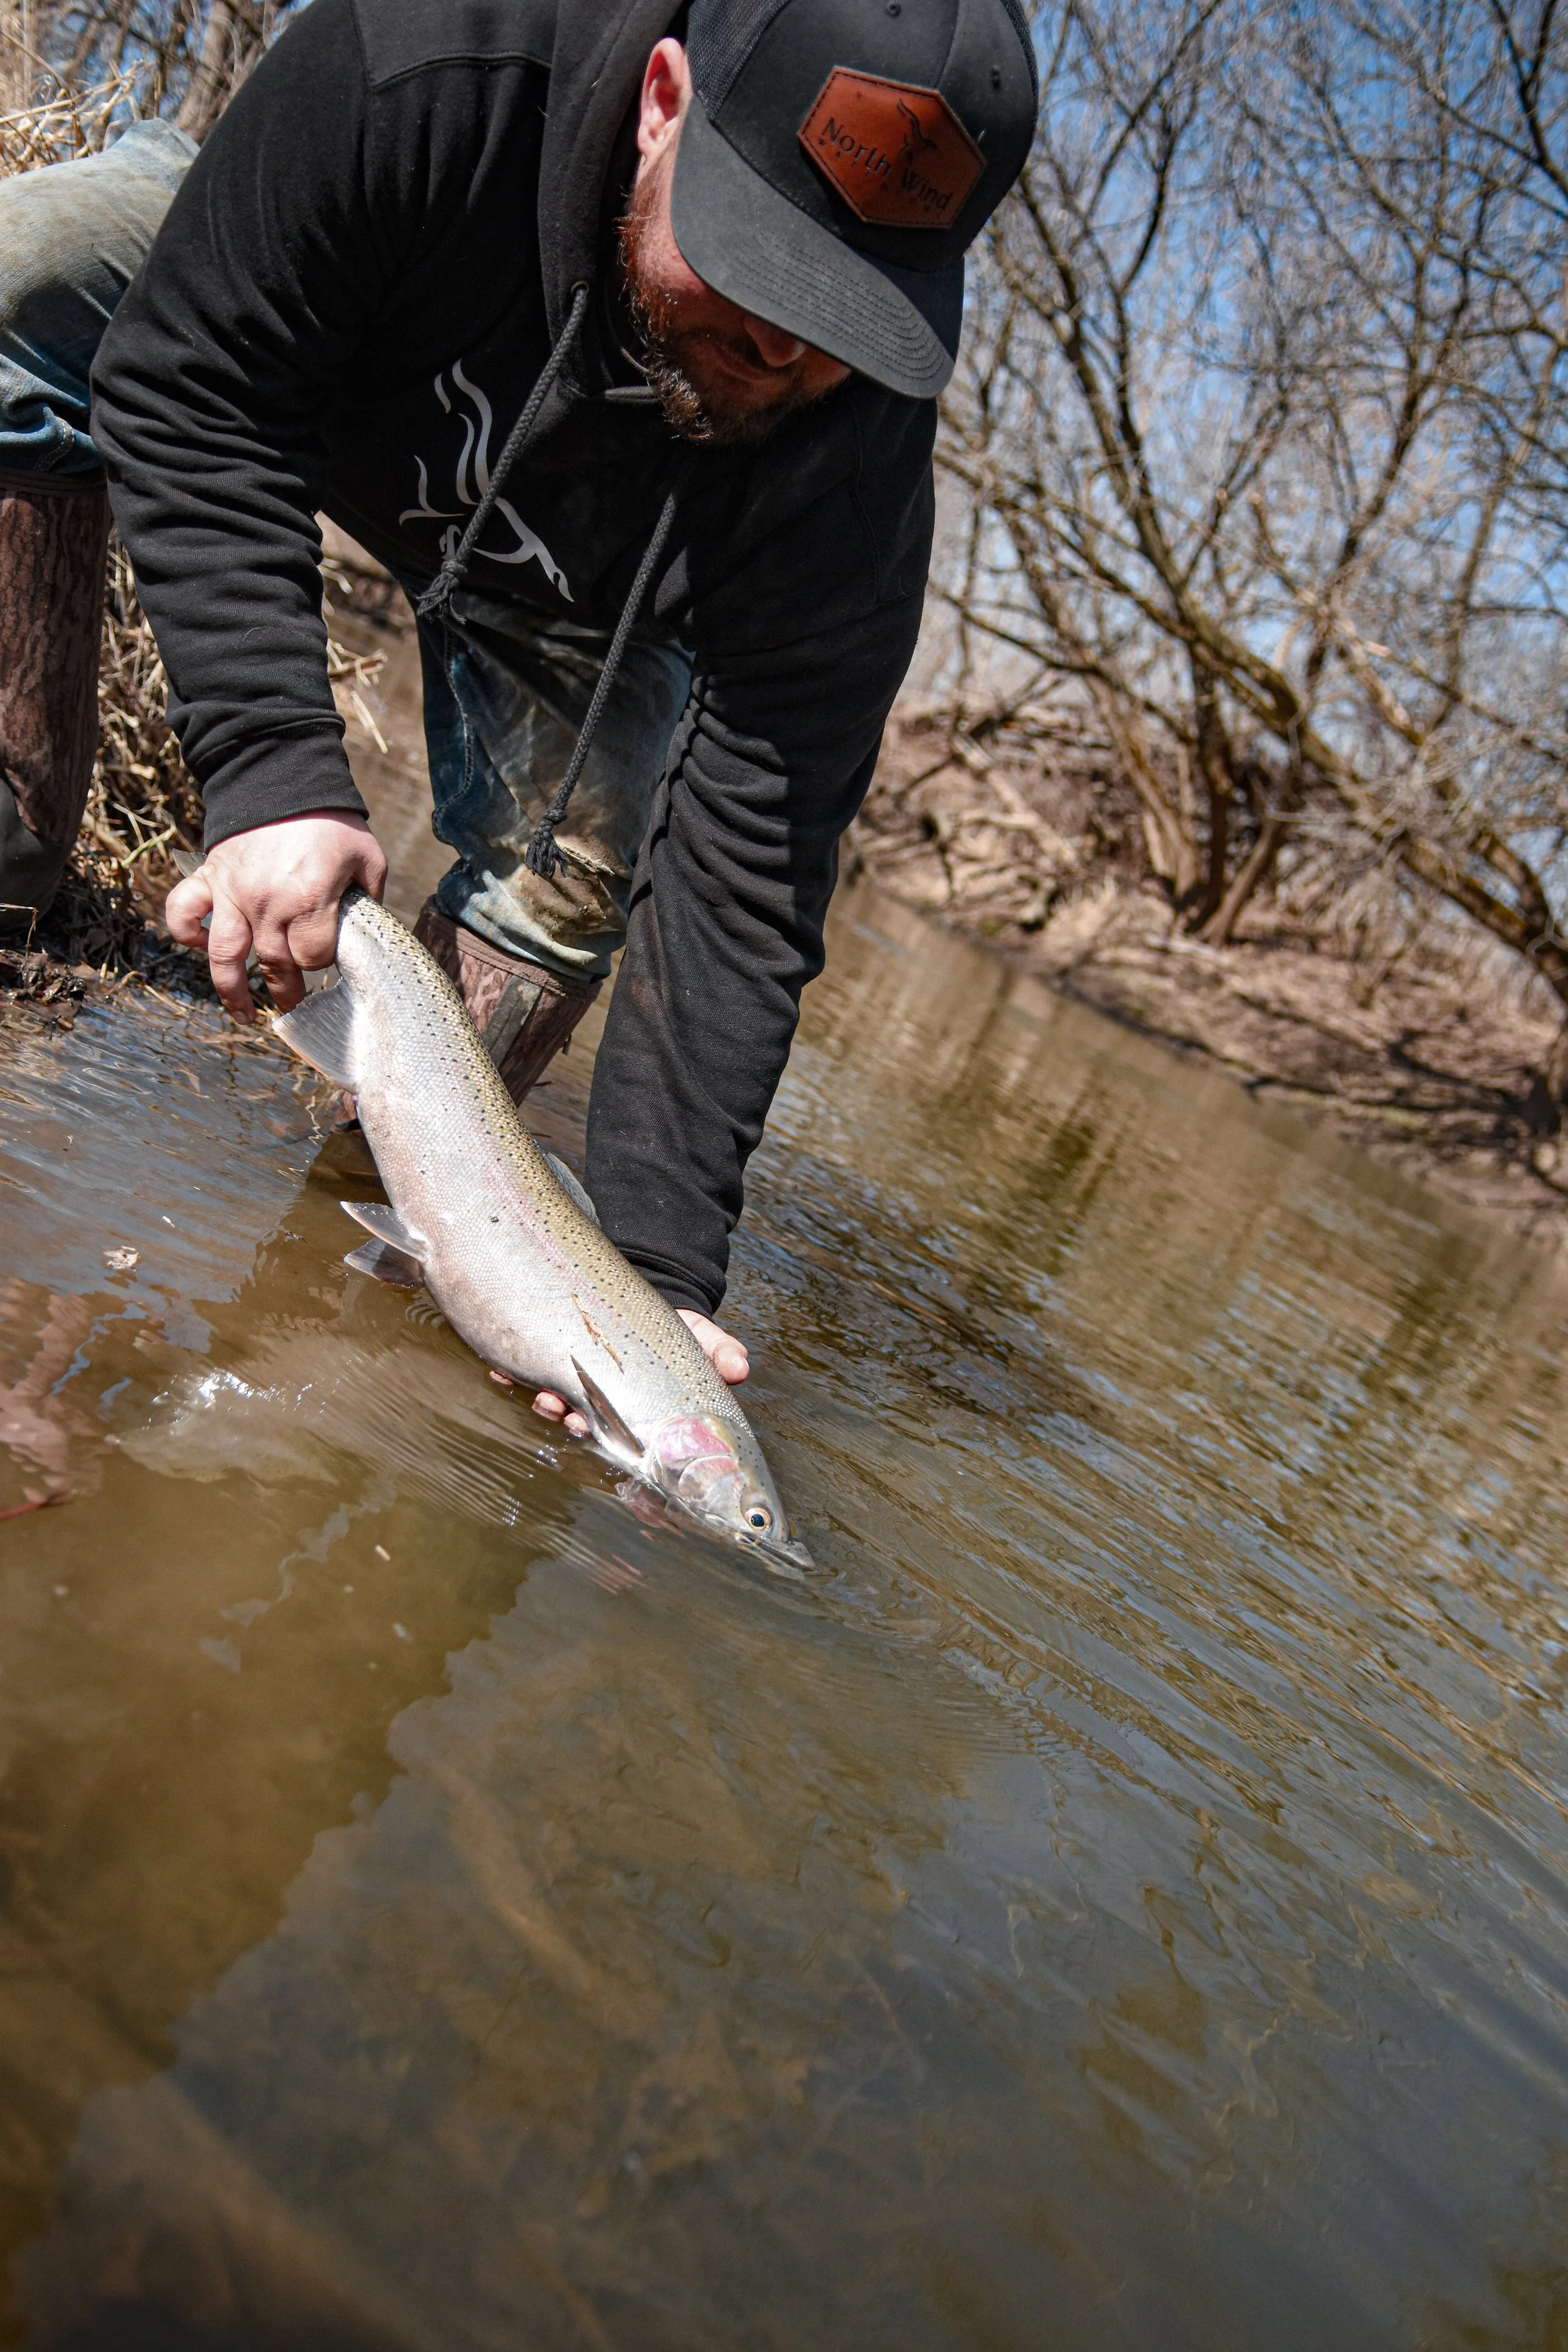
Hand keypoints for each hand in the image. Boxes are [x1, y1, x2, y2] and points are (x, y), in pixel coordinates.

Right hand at [166, 812, 387, 1020]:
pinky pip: (183, 912)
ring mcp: (232, 891)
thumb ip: (368, 901)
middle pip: (273, 964)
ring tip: (244, 1015)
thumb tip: (364, 936)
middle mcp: (267, 901)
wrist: (284, 777)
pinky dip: (185, 934)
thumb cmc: (331, 822)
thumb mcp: (367, 858)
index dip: (322, 964)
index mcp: (309, 898)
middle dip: (286, 991)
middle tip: (293, 1004)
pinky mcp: (209, 876)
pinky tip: (200, 949)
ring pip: (224, 956)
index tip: (325, 962)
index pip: (313, 956)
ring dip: (231, 991)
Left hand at [518, 1310, 748, 1436]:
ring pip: (554, 1403)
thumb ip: (719, 1353)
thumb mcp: (701, 1338)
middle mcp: (605, 1404)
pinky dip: (511, 1375)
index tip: (612, 1465)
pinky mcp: (551, 1356)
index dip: (620, 1459)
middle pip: (585, 1425)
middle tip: (567, 1416)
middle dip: (572, 1424)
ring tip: (542, 1394)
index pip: (630, 1443)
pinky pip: (526, 1372)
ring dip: (545, 1404)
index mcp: (640, 1408)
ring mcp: (575, 1383)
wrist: (645, 1294)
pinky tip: (502, 1373)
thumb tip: (740, 1368)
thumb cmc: (674, 1329)